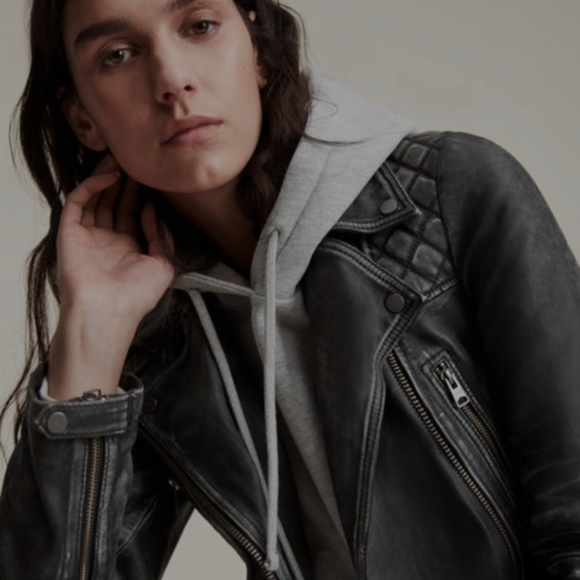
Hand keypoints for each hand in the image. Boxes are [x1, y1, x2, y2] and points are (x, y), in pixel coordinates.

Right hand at [56, 155, 173, 323]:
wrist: (108, 310)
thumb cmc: (137, 295)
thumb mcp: (163, 264)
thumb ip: (161, 236)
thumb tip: (152, 211)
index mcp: (127, 248)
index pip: (130, 213)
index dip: (137, 195)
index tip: (148, 176)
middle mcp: (106, 240)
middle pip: (112, 202)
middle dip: (122, 182)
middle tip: (132, 159)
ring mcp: (87, 235)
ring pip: (94, 198)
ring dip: (105, 178)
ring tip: (119, 157)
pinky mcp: (70, 232)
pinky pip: (78, 202)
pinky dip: (92, 187)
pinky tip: (109, 176)